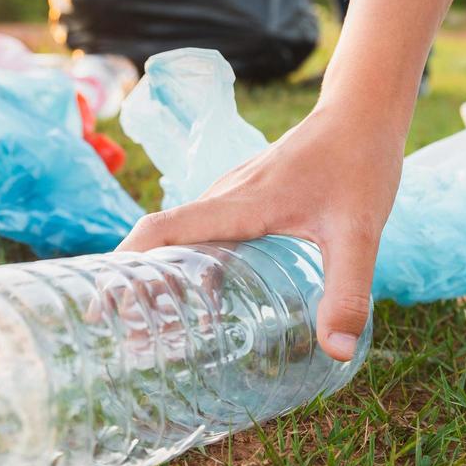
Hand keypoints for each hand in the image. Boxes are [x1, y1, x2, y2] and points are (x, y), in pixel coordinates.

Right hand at [118, 102, 403, 361]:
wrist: (363, 113)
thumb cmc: (358, 164)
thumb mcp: (359, 233)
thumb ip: (347, 291)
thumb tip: (336, 352)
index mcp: (238, 204)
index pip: (163, 229)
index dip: (125, 262)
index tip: (101, 301)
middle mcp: (225, 197)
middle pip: (161, 238)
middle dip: (135, 283)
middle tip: (127, 337)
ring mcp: (233, 194)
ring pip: (181, 235)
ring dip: (161, 274)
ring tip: (156, 327)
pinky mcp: (246, 195)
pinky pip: (204, 232)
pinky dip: (191, 264)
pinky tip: (207, 298)